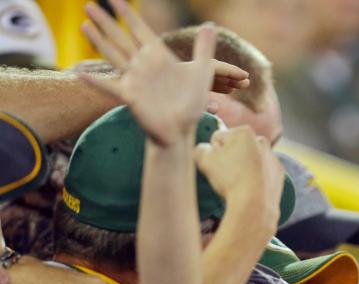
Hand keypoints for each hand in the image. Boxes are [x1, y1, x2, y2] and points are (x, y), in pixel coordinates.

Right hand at [82, 0, 248, 94]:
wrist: (181, 129)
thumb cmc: (190, 102)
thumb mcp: (202, 73)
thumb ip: (204, 49)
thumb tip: (211, 25)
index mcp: (159, 56)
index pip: (140, 30)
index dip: (128, 14)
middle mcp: (143, 65)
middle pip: (120, 38)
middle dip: (106, 22)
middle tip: (89, 5)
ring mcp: (134, 80)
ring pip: (112, 56)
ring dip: (98, 42)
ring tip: (83, 25)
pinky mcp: (130, 96)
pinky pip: (110, 87)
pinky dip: (96, 82)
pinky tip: (80, 73)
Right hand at [193, 126, 284, 230]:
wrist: (255, 205)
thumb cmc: (230, 179)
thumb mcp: (204, 159)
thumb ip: (200, 148)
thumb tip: (204, 150)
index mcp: (244, 132)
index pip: (218, 138)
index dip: (212, 152)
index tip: (215, 165)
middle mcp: (262, 141)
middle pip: (236, 148)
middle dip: (229, 158)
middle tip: (226, 175)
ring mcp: (273, 158)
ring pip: (250, 160)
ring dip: (242, 168)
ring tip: (238, 184)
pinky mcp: (279, 174)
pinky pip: (262, 173)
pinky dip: (256, 178)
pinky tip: (250, 188)